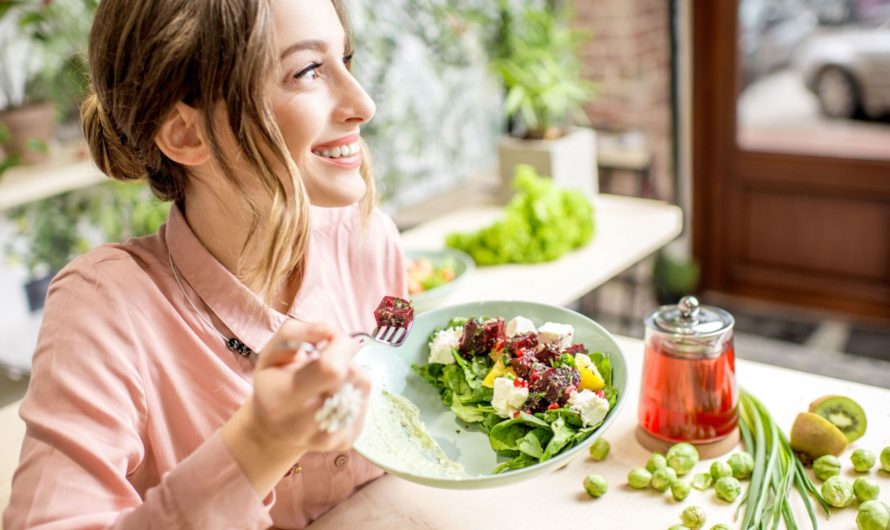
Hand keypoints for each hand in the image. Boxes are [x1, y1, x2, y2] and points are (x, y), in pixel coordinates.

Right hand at [222, 320, 370, 494]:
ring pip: (363, 385)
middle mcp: (304, 424)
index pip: (331, 369)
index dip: (340, 346)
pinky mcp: (346, 442)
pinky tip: (336, 395)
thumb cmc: (272, 385)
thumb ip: (296, 332)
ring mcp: (328, 438)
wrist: (273, 432)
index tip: (331, 340)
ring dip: (351, 373)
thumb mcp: (270, 352)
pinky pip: (366, 400)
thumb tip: (331, 331)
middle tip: (327, 360)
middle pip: (351, 375)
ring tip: (328, 379)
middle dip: (344, 357)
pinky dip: (355, 390)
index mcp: (282, 399)